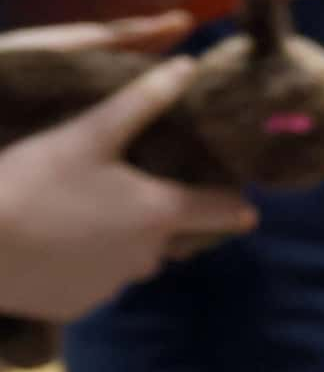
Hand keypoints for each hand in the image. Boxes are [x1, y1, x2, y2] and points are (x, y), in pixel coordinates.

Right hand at [0, 48, 259, 320]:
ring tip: (90, 213)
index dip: (232, 202)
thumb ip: (142, 101)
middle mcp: (147, 256)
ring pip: (132, 260)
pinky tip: (57, 241)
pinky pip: (94, 281)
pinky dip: (84, 264)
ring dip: (122, 241)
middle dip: (163, 218)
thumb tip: (189, 66)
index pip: (223, 211)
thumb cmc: (33, 182)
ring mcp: (111, 286)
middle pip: (173, 236)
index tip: (241, 200)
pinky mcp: (76, 305)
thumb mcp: (89, 134)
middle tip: (136, 191)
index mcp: (161, 214)